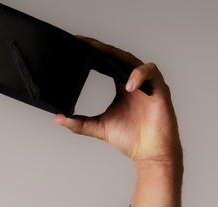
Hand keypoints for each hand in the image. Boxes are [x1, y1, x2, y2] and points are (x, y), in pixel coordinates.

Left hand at [53, 38, 180, 165]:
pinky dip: (139, 75)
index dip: (95, 53)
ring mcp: (148, 84)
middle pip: (119, 57)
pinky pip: (151, 73)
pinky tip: (128, 86)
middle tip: (86, 43)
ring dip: (119, 56)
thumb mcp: (99, 128)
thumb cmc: (131, 139)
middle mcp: (134, 81)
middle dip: (103, 48)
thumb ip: (79, 123)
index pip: (107, 63)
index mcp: (121, 86)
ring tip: (102, 56)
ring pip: (134, 60)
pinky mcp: (160, 90)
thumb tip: (57, 118)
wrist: (150, 154)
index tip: (78, 45)